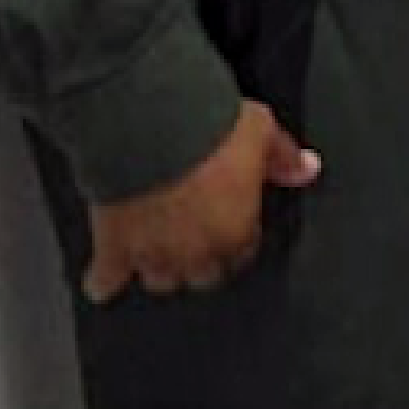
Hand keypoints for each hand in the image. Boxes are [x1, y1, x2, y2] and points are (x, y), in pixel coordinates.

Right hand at [81, 101, 316, 302]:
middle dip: (201, 260)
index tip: (230, 230)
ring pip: (160, 280)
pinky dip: (103, 281)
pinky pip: (106, 279)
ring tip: (156, 256)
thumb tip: (306, 169)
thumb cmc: (207, 125)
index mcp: (236, 230)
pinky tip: (102, 285)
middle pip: (202, 275)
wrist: (149, 124)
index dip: (236, 240)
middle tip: (195, 243)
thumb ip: (283, 156)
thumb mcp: (261, 130)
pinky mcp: (113, 247)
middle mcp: (196, 251)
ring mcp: (153, 253)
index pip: (242, 254)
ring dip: (159, 268)